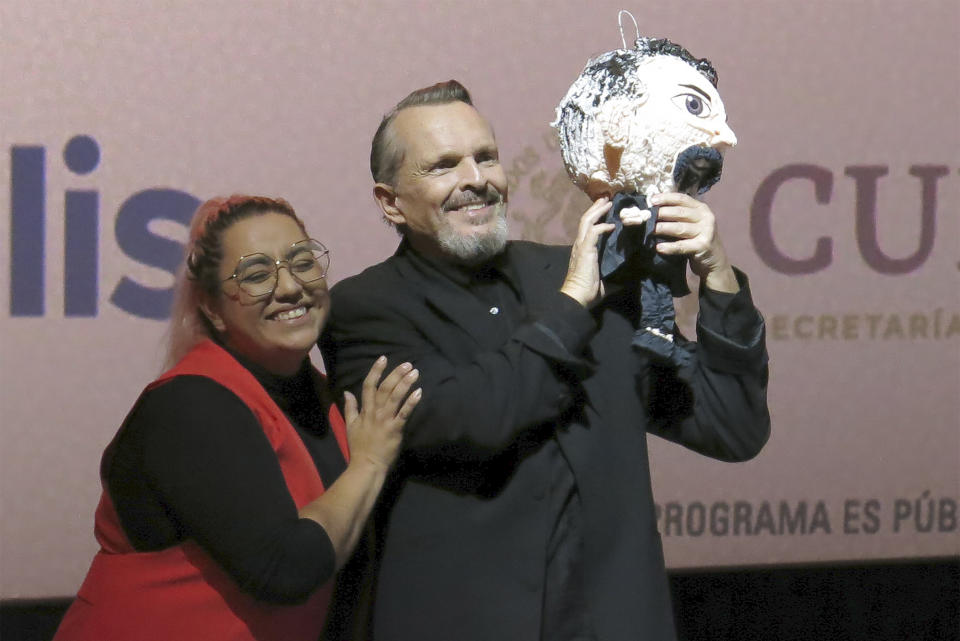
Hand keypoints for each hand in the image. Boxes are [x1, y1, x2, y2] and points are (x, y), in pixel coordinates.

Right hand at [343, 356, 421, 470]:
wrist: (366, 465)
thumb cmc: (359, 447)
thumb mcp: (350, 425)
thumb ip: (350, 408)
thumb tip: (347, 391)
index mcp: (365, 410)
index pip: (369, 385)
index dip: (376, 371)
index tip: (383, 358)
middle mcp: (375, 412)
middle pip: (385, 388)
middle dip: (396, 374)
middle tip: (407, 363)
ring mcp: (385, 420)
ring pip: (395, 397)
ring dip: (405, 383)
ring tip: (415, 372)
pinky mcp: (395, 429)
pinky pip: (404, 413)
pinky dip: (411, 402)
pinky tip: (419, 392)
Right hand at [560, 197, 614, 305]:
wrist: (578, 296)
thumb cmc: (589, 291)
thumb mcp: (605, 282)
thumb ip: (614, 280)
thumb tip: (626, 282)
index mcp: (583, 250)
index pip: (589, 228)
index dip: (597, 218)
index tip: (607, 210)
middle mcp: (580, 244)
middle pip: (587, 220)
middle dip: (597, 208)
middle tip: (606, 199)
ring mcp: (581, 245)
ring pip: (588, 221)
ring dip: (598, 211)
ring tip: (607, 202)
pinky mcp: (585, 249)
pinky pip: (593, 232)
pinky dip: (602, 226)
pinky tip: (612, 224)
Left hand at [646, 192, 738, 292]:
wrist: (714, 260)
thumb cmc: (697, 239)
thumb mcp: (692, 223)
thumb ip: (678, 215)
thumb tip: (654, 208)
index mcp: (701, 208)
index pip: (682, 199)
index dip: (666, 198)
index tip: (651, 200)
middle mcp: (705, 217)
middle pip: (680, 212)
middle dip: (662, 213)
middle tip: (647, 217)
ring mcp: (706, 231)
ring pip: (680, 228)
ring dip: (663, 228)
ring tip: (650, 230)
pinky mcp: (703, 246)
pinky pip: (682, 246)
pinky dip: (670, 247)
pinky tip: (658, 247)